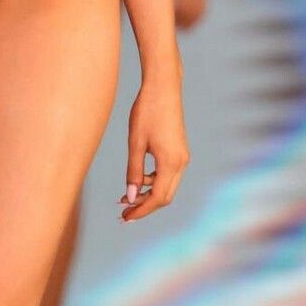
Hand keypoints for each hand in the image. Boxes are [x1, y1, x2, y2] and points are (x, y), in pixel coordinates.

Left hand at [121, 72, 187, 222]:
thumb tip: (130, 198)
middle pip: (165, 197)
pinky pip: (168, 175)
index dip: (141, 211)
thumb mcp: (135, 143)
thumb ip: (133, 172)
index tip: (125, 217)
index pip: (158, 198)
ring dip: (148, 195)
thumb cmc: (146, 111)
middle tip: (123, 213)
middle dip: (145, 207)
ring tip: (125, 196)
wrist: (164, 87)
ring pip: (167, 187)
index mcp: (171, 162)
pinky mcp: (179, 151)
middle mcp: (181, 162)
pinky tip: (137, 180)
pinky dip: (153, 182)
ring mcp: (182, 157)